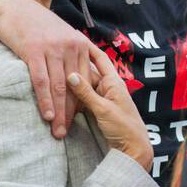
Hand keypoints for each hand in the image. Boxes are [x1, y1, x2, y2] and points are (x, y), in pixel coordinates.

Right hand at [0, 0, 96, 138]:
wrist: (15, 7)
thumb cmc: (39, 26)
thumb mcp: (62, 36)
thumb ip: (72, 56)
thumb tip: (79, 80)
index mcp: (80, 45)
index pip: (86, 81)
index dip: (83, 103)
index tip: (80, 122)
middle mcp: (70, 47)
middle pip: (75, 87)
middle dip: (71, 112)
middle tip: (66, 132)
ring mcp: (53, 49)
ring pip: (59, 87)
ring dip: (59, 112)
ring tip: (57, 131)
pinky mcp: (34, 51)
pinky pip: (41, 81)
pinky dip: (45, 100)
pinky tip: (46, 114)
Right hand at [67, 41, 153, 170]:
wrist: (132, 150)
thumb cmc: (124, 128)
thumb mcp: (104, 109)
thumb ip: (86, 92)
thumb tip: (70, 75)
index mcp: (113, 82)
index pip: (100, 59)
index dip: (89, 47)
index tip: (76, 35)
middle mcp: (107, 88)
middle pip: (88, 72)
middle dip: (74, 64)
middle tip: (57, 53)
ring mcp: (101, 99)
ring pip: (83, 86)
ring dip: (71, 82)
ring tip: (54, 70)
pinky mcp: (96, 111)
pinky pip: (82, 99)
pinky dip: (73, 96)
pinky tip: (60, 91)